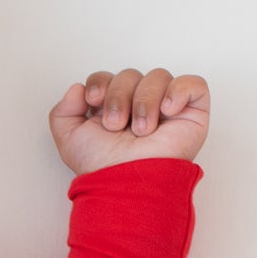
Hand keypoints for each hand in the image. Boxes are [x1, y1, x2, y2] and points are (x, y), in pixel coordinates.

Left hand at [49, 67, 209, 173]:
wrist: (127, 183)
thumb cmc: (103, 167)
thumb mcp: (69, 139)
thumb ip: (63, 111)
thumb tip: (78, 88)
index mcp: (113, 109)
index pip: (108, 77)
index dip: (100, 82)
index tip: (94, 101)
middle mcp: (139, 106)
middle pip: (130, 74)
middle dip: (119, 96)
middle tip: (116, 125)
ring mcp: (167, 109)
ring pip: (158, 76)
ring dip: (144, 101)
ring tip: (141, 130)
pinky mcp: (192, 113)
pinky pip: (193, 83)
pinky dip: (179, 91)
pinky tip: (167, 110)